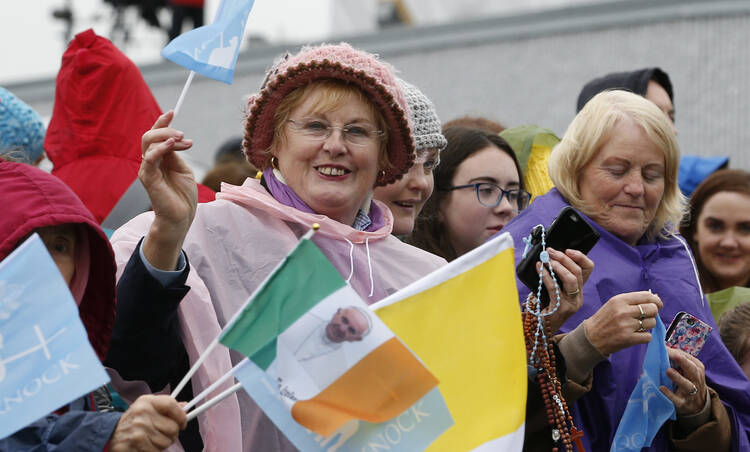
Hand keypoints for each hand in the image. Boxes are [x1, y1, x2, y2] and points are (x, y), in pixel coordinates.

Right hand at [109, 394, 186, 451]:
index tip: (182, 423)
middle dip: (172, 434)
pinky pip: (157, 451)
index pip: (171, 404)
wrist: (111, 435)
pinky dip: (155, 451)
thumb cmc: (134, 421)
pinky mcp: (136, 443)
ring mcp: (139, 428)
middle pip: (172, 427)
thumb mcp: (148, 408)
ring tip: (152, 440)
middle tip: (164, 434)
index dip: (181, 416)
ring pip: (166, 441)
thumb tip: (185, 406)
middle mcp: (142, 413)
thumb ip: (167, 407)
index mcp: (147, 401)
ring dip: (163, 444)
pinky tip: (146, 446)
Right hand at [140, 110, 196, 269]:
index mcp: (159, 159)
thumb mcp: (183, 169)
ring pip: (148, 143)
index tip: (173, 112)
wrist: (181, 217)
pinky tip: (173, 144)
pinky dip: (161, 148)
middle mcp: (150, 162)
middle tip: (182, 133)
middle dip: (164, 128)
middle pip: (149, 136)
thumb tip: (174, 139)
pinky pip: (150, 158)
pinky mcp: (148, 178)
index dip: (161, 122)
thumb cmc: (183, 195)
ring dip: (166, 136)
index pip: (155, 135)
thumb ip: (175, 154)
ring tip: (182, 138)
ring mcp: (147, 169)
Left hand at [537, 248, 593, 332]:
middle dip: (563, 258)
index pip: (588, 269)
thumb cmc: (544, 307)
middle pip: (578, 272)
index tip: (567, 250)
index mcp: (578, 290)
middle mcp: (578, 297)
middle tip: (550, 251)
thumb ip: (554, 276)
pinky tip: (539, 269)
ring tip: (546, 259)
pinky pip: (554, 288)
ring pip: (571, 279)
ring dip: (558, 266)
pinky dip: (546, 276)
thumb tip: (546, 257)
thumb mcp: (552, 290)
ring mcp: (571, 304)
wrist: (540, 330)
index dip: (580, 257)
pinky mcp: (560, 309)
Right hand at [583, 291, 662, 355]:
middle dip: (653, 313)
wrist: (591, 337)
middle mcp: (623, 311)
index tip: (658, 304)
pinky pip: (648, 336)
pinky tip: (636, 335)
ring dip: (648, 326)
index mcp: (619, 300)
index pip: (646, 296)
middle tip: (646, 317)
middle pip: (652, 309)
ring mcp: (626, 326)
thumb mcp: (614, 304)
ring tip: (638, 326)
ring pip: (652, 323)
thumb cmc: (605, 319)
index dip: (656, 300)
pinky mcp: (628, 339)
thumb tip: (656, 298)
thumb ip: (633, 300)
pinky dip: (644, 337)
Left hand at [660, 347, 707, 416]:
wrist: (697, 406)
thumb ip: (679, 361)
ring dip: (678, 377)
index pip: (690, 360)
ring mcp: (690, 393)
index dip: (678, 354)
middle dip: (684, 362)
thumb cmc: (689, 381)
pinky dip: (669, 394)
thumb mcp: (688, 371)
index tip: (665, 348)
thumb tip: (663, 348)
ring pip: (687, 385)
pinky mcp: (682, 403)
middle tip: (674, 355)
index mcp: (697, 369)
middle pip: (693, 370)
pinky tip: (661, 388)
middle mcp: (696, 380)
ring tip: (668, 371)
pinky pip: (676, 399)